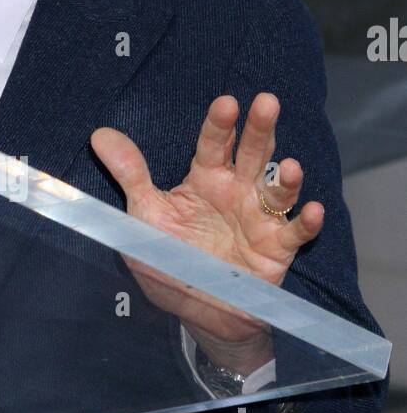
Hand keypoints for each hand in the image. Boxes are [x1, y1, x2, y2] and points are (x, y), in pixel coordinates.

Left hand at [90, 93, 324, 373]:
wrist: (194, 309)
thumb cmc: (170, 256)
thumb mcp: (144, 215)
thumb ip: (130, 175)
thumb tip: (99, 135)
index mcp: (206, 180)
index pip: (213, 145)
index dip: (220, 125)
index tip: (226, 103)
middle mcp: (237, 193)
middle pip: (253, 155)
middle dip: (260, 130)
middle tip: (267, 103)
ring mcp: (260, 219)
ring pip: (278, 190)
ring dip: (287, 178)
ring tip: (290, 167)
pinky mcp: (277, 249)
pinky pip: (295, 233)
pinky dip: (307, 223)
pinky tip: (313, 211)